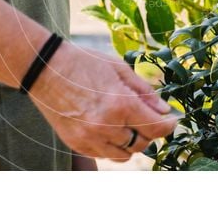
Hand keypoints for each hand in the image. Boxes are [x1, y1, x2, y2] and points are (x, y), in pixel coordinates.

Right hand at [29, 42, 176, 159]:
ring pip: (125, 154)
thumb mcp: (119, 69)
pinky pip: (105, 155)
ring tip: (127, 122)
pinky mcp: (76, 144)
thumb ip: (145, 92)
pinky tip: (109, 128)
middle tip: (148, 117)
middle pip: (143, 143)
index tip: (172, 120)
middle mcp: (106, 126)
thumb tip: (164, 111)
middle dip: (150, 131)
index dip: (169, 125)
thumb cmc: (84, 62)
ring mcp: (90, 138)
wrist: (45, 68)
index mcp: (120, 104)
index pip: (157, 128)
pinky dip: (113, 145)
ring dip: (132, 141)